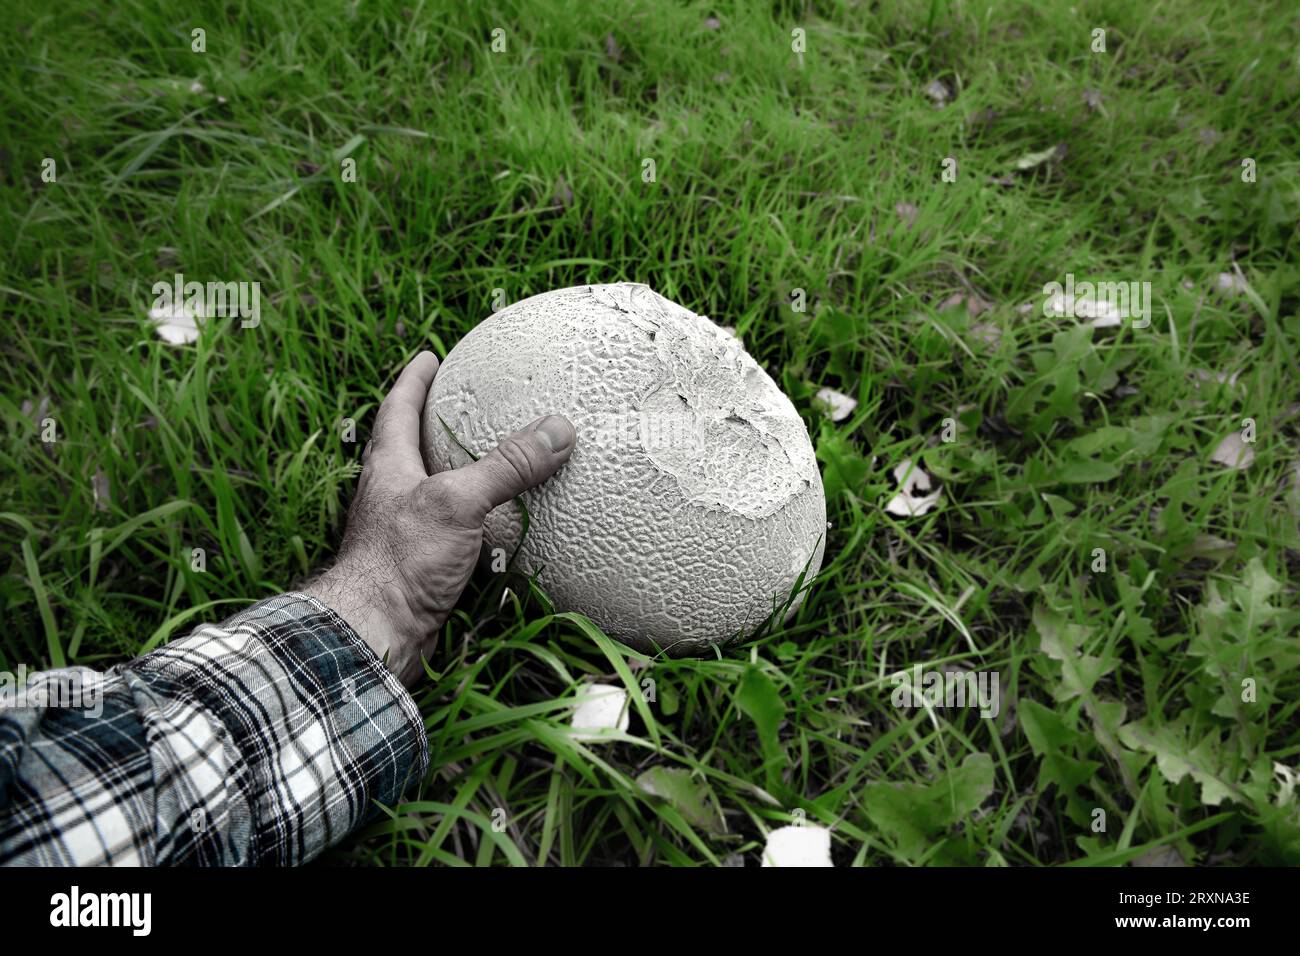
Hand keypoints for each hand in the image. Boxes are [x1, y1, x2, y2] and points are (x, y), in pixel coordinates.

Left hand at [303, 351, 576, 686]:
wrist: (374, 634)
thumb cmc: (399, 562)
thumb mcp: (457, 502)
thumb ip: (506, 467)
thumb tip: (558, 430)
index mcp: (388, 468)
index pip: (397, 409)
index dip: (414, 380)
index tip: (429, 357)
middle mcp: (391, 496)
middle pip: (409, 448)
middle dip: (433, 424)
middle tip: (462, 404)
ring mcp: (404, 535)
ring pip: (432, 492)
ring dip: (457, 476)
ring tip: (491, 462)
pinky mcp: (421, 569)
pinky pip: (453, 533)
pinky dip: (478, 523)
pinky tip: (503, 530)